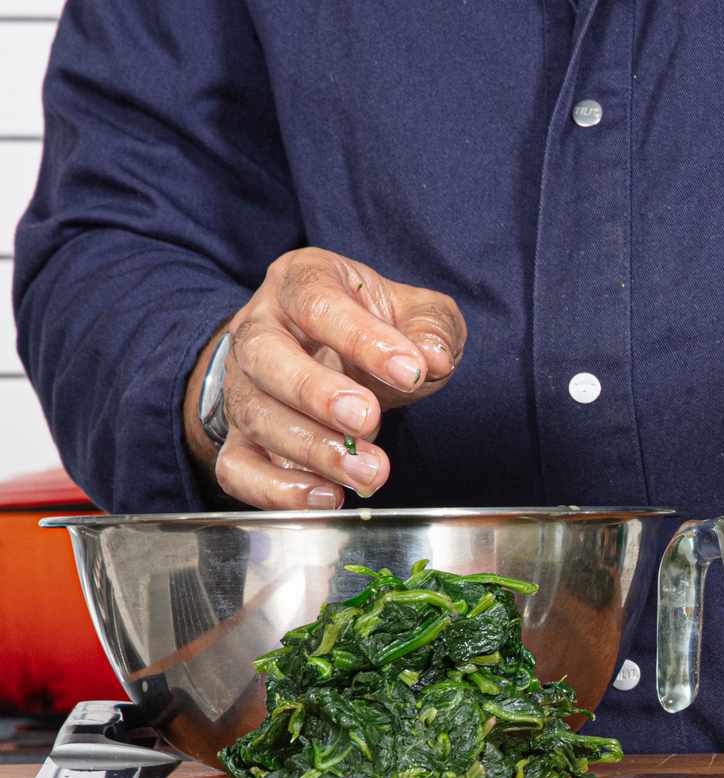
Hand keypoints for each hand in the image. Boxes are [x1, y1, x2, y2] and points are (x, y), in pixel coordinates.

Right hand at [185, 247, 466, 508]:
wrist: (329, 350)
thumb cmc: (376, 325)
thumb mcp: (413, 310)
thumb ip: (431, 327)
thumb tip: (433, 358)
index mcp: (301, 280)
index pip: (319, 303)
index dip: (362, 338)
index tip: (410, 371)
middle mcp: (259, 328)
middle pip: (266, 357)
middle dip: (316, 393)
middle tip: (368, 420)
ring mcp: (242, 384)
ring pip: (255, 415)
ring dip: (313, 450)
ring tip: (369, 472)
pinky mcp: (238, 437)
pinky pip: (237, 468)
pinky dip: (276, 490)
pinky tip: (327, 497)